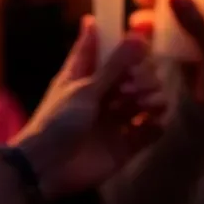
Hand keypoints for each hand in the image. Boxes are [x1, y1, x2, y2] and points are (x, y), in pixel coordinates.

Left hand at [13, 18, 165, 197]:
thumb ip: (113, 66)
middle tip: (133, 85)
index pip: (101, 48)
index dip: (118, 39)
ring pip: (146, 100)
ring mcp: (114, 119)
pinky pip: (150, 131)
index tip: (136, 35)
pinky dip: (156, 125)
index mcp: (83, 75)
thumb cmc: (57, 121)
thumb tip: (136, 35)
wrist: (47, 167)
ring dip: (152, 97)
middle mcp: (101, 94)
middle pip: (134, 73)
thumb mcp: (85, 90)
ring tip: (143, 104)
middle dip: (142, 74)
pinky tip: (152, 123)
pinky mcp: (125, 144)